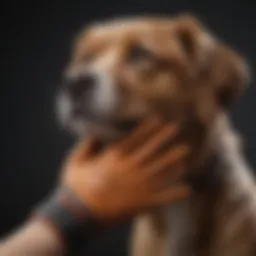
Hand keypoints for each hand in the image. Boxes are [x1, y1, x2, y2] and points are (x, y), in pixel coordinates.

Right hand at [62, 117, 190, 221]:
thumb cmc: (74, 188)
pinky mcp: (141, 202)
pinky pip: (162, 197)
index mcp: (114, 157)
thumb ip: (86, 145)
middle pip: (151, 149)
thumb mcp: (75, 162)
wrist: (77, 214)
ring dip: (173, 159)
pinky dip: (175, 193)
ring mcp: (137, 185)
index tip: (158, 119)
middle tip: (176, 127)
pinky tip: (188, 189)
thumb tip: (95, 133)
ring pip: (160, 169)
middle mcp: (129, 168)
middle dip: (163, 137)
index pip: (135, 138)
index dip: (147, 128)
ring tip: (185, 150)